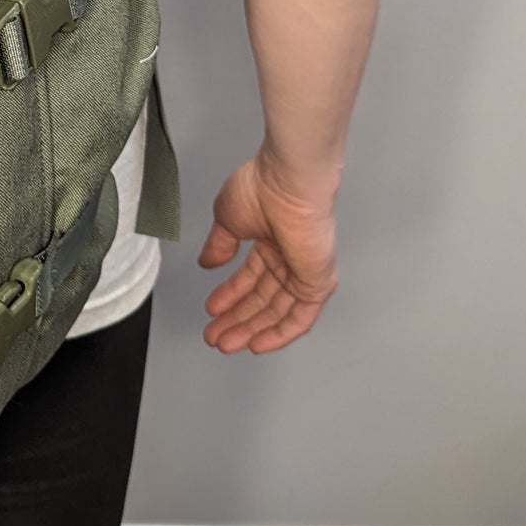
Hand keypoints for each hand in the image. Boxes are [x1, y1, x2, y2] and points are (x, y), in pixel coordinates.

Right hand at [197, 152, 338, 353]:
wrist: (288, 182)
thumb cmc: (263, 186)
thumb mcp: (227, 219)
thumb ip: (219, 245)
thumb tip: (208, 262)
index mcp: (271, 240)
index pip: (251, 277)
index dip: (230, 296)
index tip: (212, 309)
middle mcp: (289, 257)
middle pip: (262, 299)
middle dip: (236, 319)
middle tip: (215, 335)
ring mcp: (304, 271)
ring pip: (278, 311)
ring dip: (251, 329)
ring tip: (226, 342)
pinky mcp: (317, 282)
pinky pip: (300, 317)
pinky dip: (280, 333)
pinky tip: (258, 344)